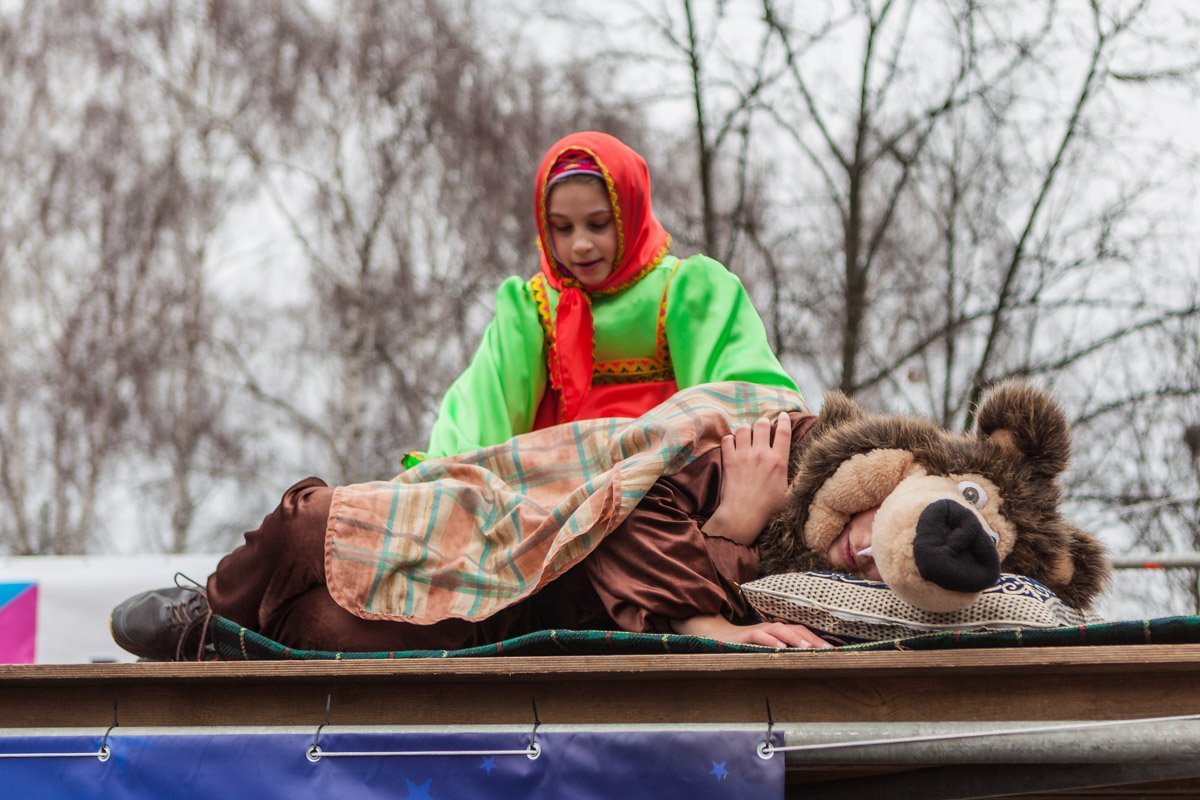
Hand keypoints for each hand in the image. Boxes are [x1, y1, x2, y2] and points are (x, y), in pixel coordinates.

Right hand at [670, 613, 830, 648]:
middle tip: (831, 654)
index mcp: (779, 633)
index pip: (804, 634)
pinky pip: (759, 636)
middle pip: (797, 630)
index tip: (837, 655)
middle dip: (814, 641)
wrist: (714, 636)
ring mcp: (758, 631)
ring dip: (796, 639)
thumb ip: (782, 655)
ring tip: (810, 650)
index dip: (819, 642)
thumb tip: (804, 668)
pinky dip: (771, 641)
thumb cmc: (743, 647)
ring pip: (781, 630)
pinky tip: (780, 649)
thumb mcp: (765, 652)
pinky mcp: (744, 636)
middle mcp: (771, 629)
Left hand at [701, 413, 791, 545]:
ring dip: (746, 429)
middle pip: (762, 424)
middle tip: (763, 428)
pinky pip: (727, 439)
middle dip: (763, 423)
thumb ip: (797, 478)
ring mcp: (744, 455)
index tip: (783, 415)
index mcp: (779, 461)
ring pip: (744, 428)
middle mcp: (762, 454)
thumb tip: (807, 469)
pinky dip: (730, 439)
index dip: (784, 420)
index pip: (783, 432)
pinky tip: (733, 444)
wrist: (743, 515)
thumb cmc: (768, 509)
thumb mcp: (790, 494)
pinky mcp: (729, 460)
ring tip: (747, 435)